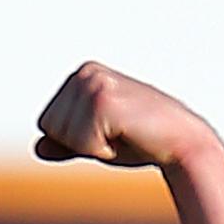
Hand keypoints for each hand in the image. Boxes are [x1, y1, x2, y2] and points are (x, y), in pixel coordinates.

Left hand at [34, 61, 220, 168]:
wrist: (185, 145)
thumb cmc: (143, 142)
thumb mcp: (96, 141)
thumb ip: (65, 143)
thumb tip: (38, 147)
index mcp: (82, 75)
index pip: (47, 123)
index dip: (75, 140)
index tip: (108, 132)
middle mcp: (86, 73)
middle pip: (50, 128)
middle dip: (81, 143)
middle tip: (119, 134)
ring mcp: (94, 84)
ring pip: (63, 136)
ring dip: (93, 146)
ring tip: (124, 134)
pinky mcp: (103, 100)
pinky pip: (80, 142)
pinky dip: (101, 150)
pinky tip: (128, 136)